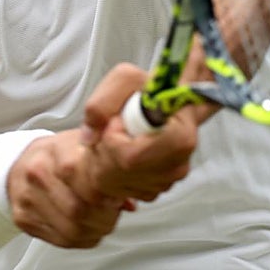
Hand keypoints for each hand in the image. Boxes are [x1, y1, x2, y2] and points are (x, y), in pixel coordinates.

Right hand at [6, 129, 128, 248]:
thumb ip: (108, 169)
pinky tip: (85, 227)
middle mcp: (38, 172)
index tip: (116, 197)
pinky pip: (60, 240)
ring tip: (100, 220)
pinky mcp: (23, 217)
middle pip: (80, 209)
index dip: (109, 196)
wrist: (20, 162)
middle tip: (112, 213)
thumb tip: (130, 199)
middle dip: (104, 217)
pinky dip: (80, 239)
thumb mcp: (85, 148)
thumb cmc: (57, 155)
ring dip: (94, 231)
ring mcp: (27, 197)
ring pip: (71, 229)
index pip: (89, 182)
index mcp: (57, 150)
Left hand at [78, 63, 201, 201]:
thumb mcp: (124, 79)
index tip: (115, 121)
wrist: (164, 101)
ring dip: (106, 162)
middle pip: (121, 175)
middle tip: (109, 129)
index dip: (113, 141)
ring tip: (115, 138)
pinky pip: (121, 191)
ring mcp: (168, 181)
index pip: (131, 157)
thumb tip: (89, 138)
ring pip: (117, 186)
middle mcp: (178, 165)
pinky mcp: (156, 189)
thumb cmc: (147, 89)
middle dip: (104, 152)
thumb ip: (101, 103)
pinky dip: (112, 173)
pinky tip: (119, 152)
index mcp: (180, 137)